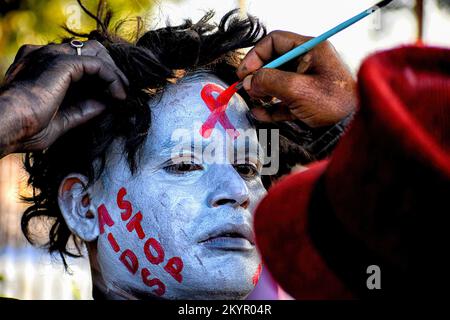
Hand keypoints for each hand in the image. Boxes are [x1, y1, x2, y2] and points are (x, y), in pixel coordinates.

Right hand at [0, 40, 128, 157]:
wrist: (6, 127)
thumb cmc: (25, 129)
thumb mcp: (62, 120)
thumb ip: (82, 110)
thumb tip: (104, 104)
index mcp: (42, 67)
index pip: (79, 62)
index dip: (101, 76)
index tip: (116, 96)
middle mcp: (46, 56)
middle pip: (90, 51)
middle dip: (111, 70)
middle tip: (123, 92)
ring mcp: (53, 55)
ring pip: (96, 53)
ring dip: (114, 73)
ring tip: (123, 94)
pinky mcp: (63, 62)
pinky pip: (98, 64)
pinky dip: (112, 78)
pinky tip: (118, 96)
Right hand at [237, 31, 356, 127]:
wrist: (352, 128)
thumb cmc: (334, 104)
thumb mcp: (297, 89)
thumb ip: (269, 81)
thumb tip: (250, 81)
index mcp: (310, 50)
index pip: (275, 42)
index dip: (256, 55)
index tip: (244, 72)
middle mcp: (307, 63)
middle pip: (273, 63)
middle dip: (258, 76)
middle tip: (248, 89)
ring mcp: (306, 83)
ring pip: (276, 82)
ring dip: (262, 92)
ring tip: (255, 102)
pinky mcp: (305, 101)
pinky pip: (282, 101)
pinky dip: (270, 107)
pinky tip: (260, 113)